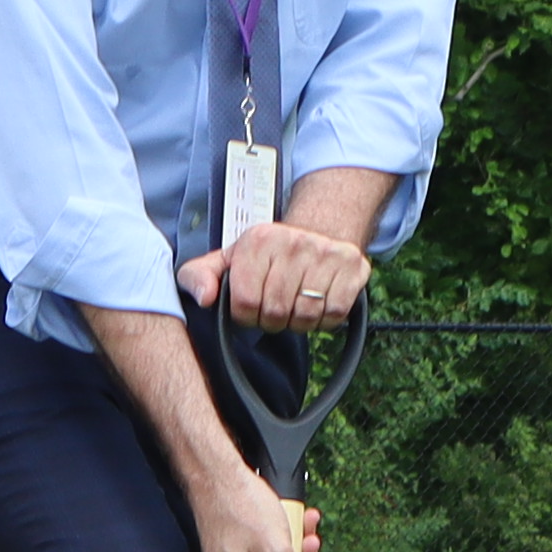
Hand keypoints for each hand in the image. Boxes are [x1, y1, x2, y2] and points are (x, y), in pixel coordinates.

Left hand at [179, 221, 370, 330]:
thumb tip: (205, 298)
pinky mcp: (352, 266)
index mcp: (257, 240)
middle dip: (273, 320)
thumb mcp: (226, 260)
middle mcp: (292, 242)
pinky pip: (334, 314)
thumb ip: (198, 277)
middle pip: (276, 313)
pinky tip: (318, 303)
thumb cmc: (268, 255)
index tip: (251, 306)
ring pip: (306, 316)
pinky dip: (325, 319)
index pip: (245, 303)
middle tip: (276, 305)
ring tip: (296, 303)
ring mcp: (325, 252)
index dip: (246, 316)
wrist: (319, 231)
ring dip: (299, 321)